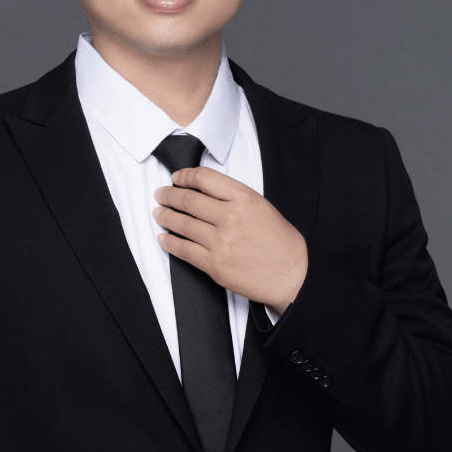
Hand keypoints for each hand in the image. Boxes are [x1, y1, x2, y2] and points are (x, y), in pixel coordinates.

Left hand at [153, 168, 307, 312]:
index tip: (176, 178)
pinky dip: (169, 243)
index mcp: (244, 199)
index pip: (204, 179)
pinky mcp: (214, 265)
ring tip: (159, 213)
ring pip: (182, 224)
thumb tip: (203, 192)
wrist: (292, 274)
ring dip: (166, 217)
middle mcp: (230, 218)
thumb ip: (233, 197)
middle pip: (188, 201)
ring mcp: (220, 242)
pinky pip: (184, 250)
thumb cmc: (281, 242)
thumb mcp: (261, 207)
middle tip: (160, 194)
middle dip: (169, 196)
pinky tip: (164, 239)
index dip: (185, 176)